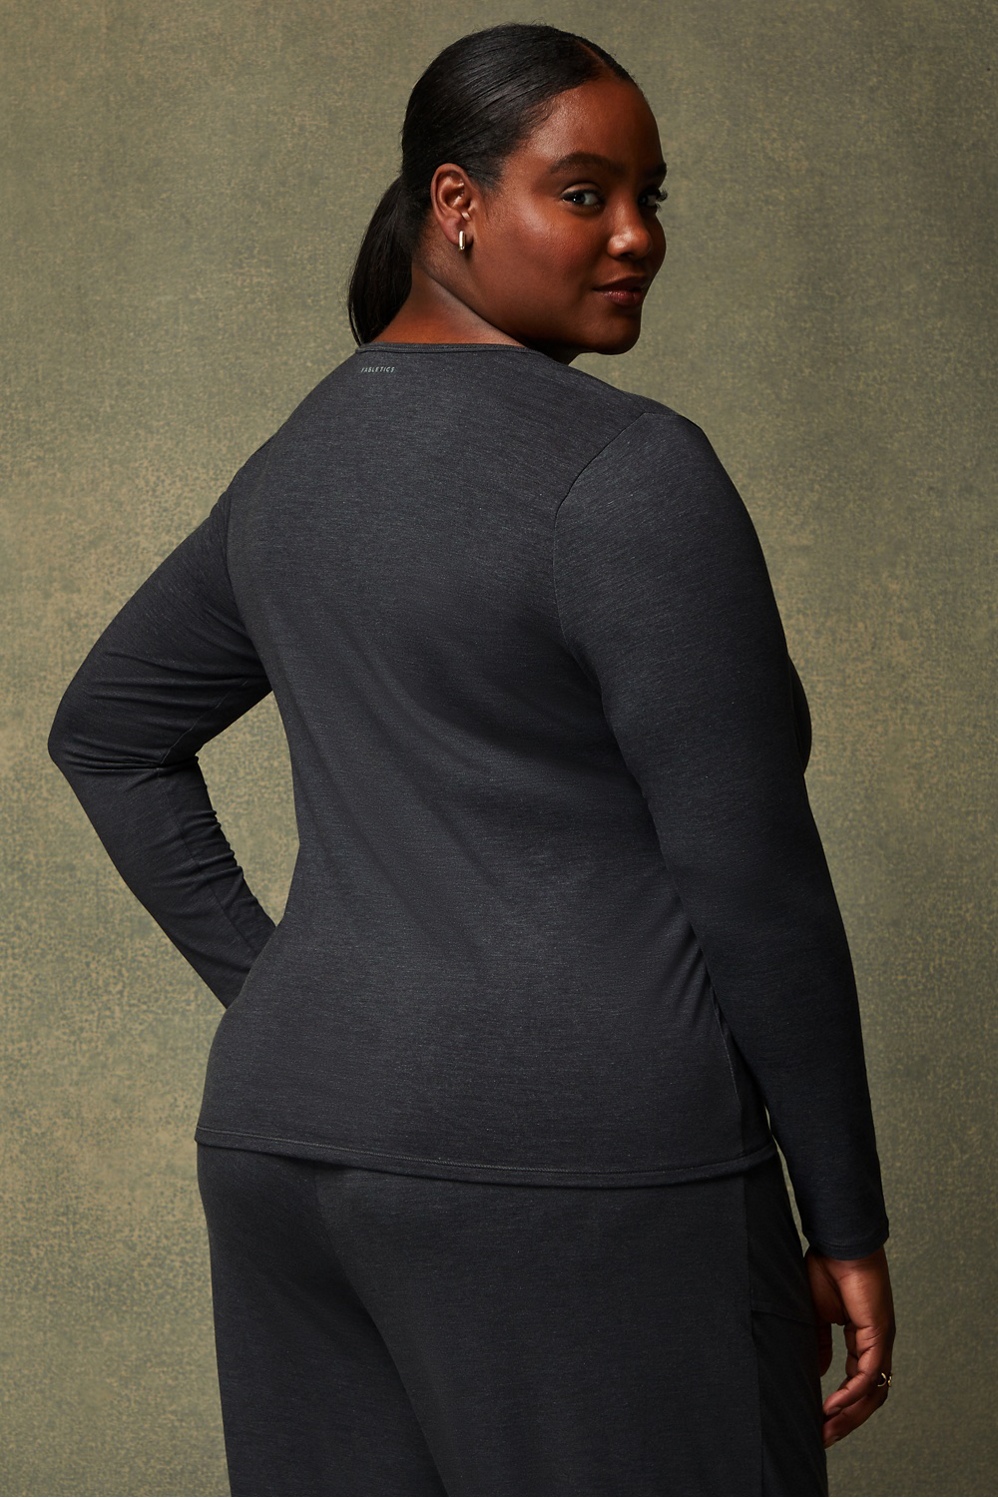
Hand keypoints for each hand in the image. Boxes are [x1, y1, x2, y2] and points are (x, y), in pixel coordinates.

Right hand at [805, 1244, 895, 1447]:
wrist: (837, 1243)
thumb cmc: (827, 1268)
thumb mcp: (816, 1313)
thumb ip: (820, 1343)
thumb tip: (820, 1371)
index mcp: (863, 1337)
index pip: (859, 1382)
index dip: (842, 1405)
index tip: (819, 1420)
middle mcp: (876, 1343)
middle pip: (869, 1396)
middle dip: (847, 1420)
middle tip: (824, 1438)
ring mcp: (880, 1340)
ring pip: (873, 1392)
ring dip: (850, 1415)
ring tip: (826, 1430)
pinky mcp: (878, 1333)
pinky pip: (867, 1374)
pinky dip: (850, 1394)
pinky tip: (831, 1405)